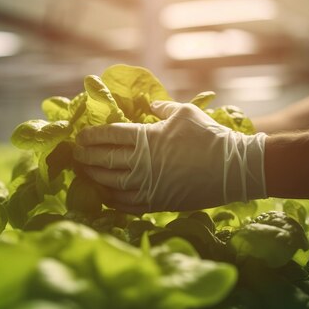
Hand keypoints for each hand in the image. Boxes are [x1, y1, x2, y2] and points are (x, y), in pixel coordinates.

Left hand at [73, 101, 266, 212]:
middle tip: (76, 155)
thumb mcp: (184, 112)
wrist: (233, 169)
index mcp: (146, 138)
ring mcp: (148, 186)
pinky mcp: (157, 203)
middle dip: (85, 157)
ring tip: (85, 173)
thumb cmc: (209, 136)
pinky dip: (111, 200)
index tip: (80, 136)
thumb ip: (160, 107)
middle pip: (103, 160)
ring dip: (93, 179)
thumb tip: (147, 103)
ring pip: (109, 184)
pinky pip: (125, 205)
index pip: (107, 136)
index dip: (90, 135)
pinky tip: (105, 196)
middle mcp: (141, 164)